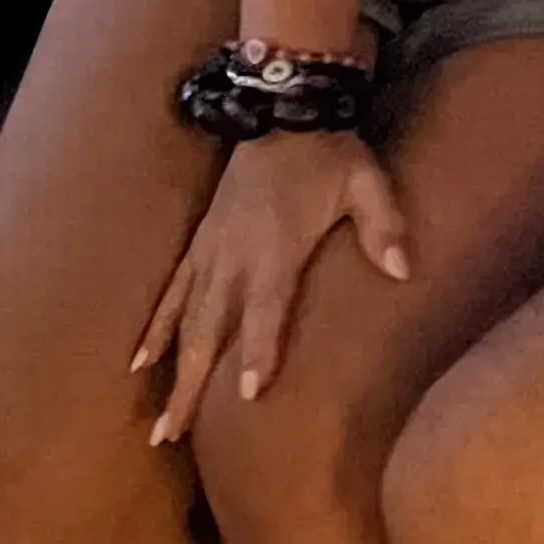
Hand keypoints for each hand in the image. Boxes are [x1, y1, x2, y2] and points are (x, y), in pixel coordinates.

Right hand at [131, 131, 408, 442]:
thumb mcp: (367, 182)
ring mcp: (210, 251)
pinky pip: (170, 291)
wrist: (285, 108)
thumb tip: (404, 269)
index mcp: (275, 248)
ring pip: (183, 322)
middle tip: (173, 435)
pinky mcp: (200, 242)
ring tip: (158, 425)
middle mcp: (233, 257)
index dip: (258, 350)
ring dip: (171, 372)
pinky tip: (139, 362)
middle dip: (192, 386)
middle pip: (208, 330)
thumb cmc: (332, 153)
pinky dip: (154, 328)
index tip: (247, 395)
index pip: (265, 309)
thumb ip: (384, 226)